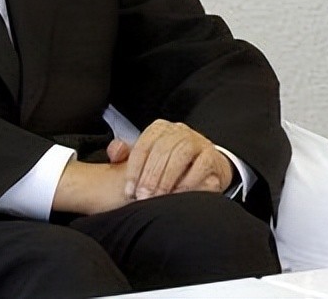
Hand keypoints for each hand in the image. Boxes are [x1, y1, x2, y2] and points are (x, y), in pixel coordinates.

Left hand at [118, 119, 232, 200]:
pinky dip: (189, 181)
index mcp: (160, 129)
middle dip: (150, 176)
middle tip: (143, 198)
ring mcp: (198, 141)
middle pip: (161, 149)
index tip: (129, 191)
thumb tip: (114, 151)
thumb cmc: (170, 167)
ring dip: (167, 178)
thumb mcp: (147, 160)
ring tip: (159, 198)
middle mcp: (179, 131)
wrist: (205, 170)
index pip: (143, 145)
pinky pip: (201, 165)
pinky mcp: (213, 155)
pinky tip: (179, 194)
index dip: (134, 169)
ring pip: (181, 154)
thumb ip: (126, 155)